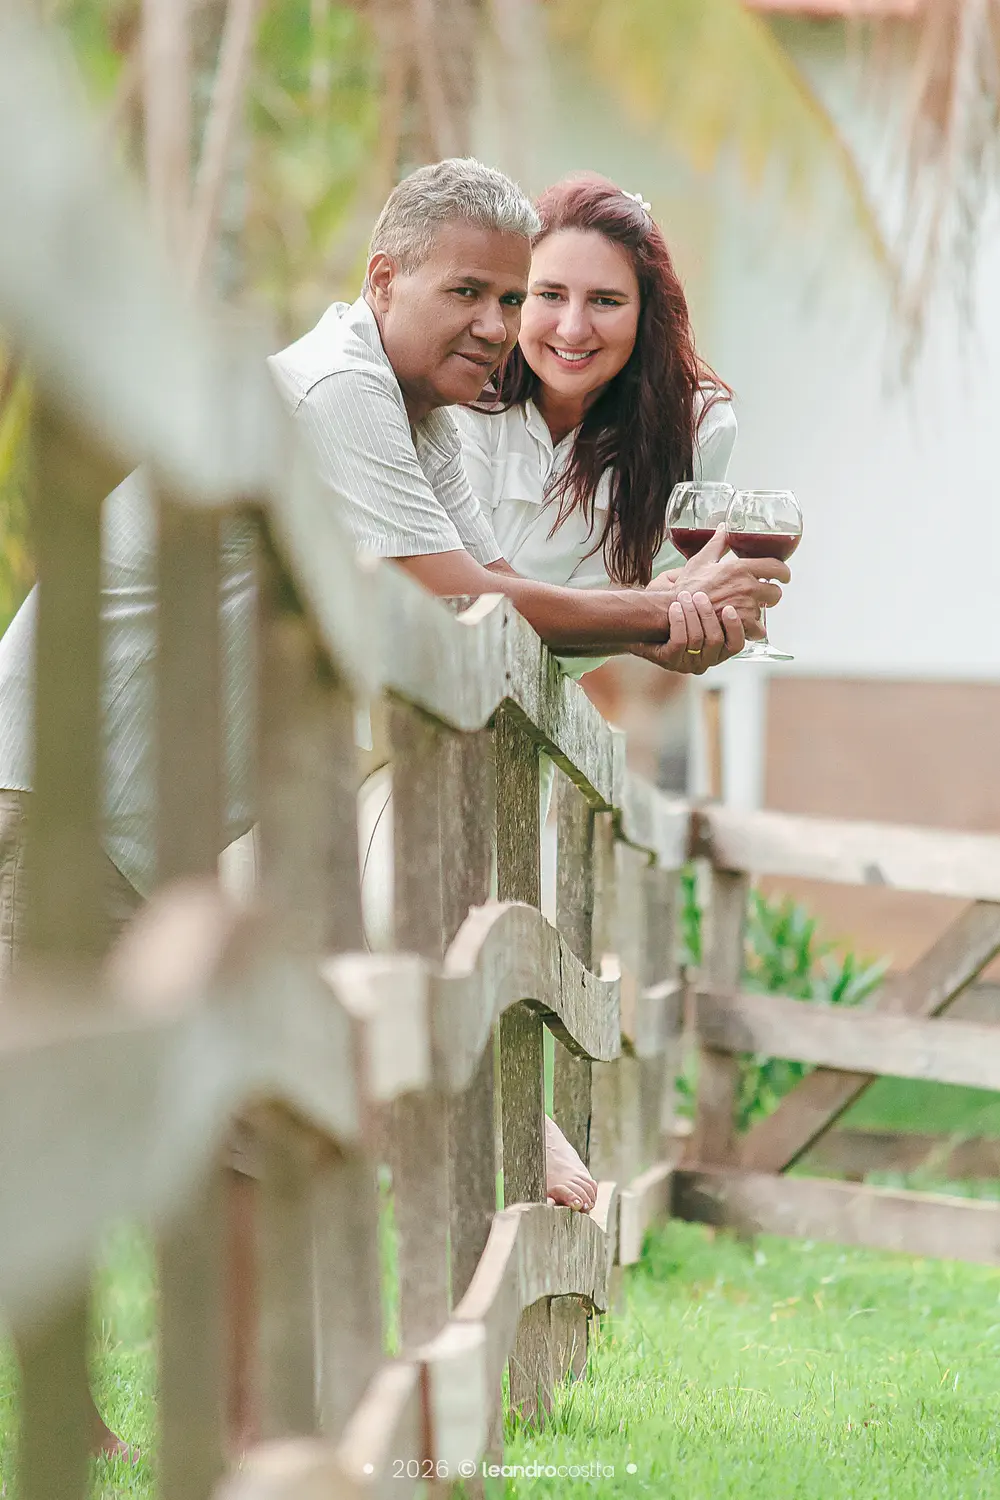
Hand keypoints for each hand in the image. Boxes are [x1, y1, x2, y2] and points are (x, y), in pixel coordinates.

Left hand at [632, 590, 744, 672]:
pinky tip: (674, 607)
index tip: (729, 607)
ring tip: (683, 597)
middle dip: (707, 614)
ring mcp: (687, 662)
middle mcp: (705, 658)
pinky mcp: (669, 660)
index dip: (735, 627)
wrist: (641, 623)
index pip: (736, 644)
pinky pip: (679, 642)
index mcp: (717, 646)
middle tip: (699, 596)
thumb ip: (711, 580)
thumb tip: (724, 548)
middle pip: (716, 640)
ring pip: (697, 640)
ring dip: (691, 615)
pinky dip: (677, 622)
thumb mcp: (694, 597)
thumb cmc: (672, 610)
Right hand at [649, 526, 788, 638]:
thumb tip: (723, 527)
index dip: (784, 573)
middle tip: (760, 596)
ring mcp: (745, 607)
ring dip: (758, 613)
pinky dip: (752, 630)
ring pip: (765, 613)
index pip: (777, 567)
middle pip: (776, 593)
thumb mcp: (701, 560)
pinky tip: (744, 627)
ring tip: (745, 612)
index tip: (784, 576)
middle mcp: (747, 587)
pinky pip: (758, 630)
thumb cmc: (687, 587)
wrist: (676, 610)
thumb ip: (717, 543)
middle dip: (769, 595)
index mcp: (740, 568)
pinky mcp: (740, 625)